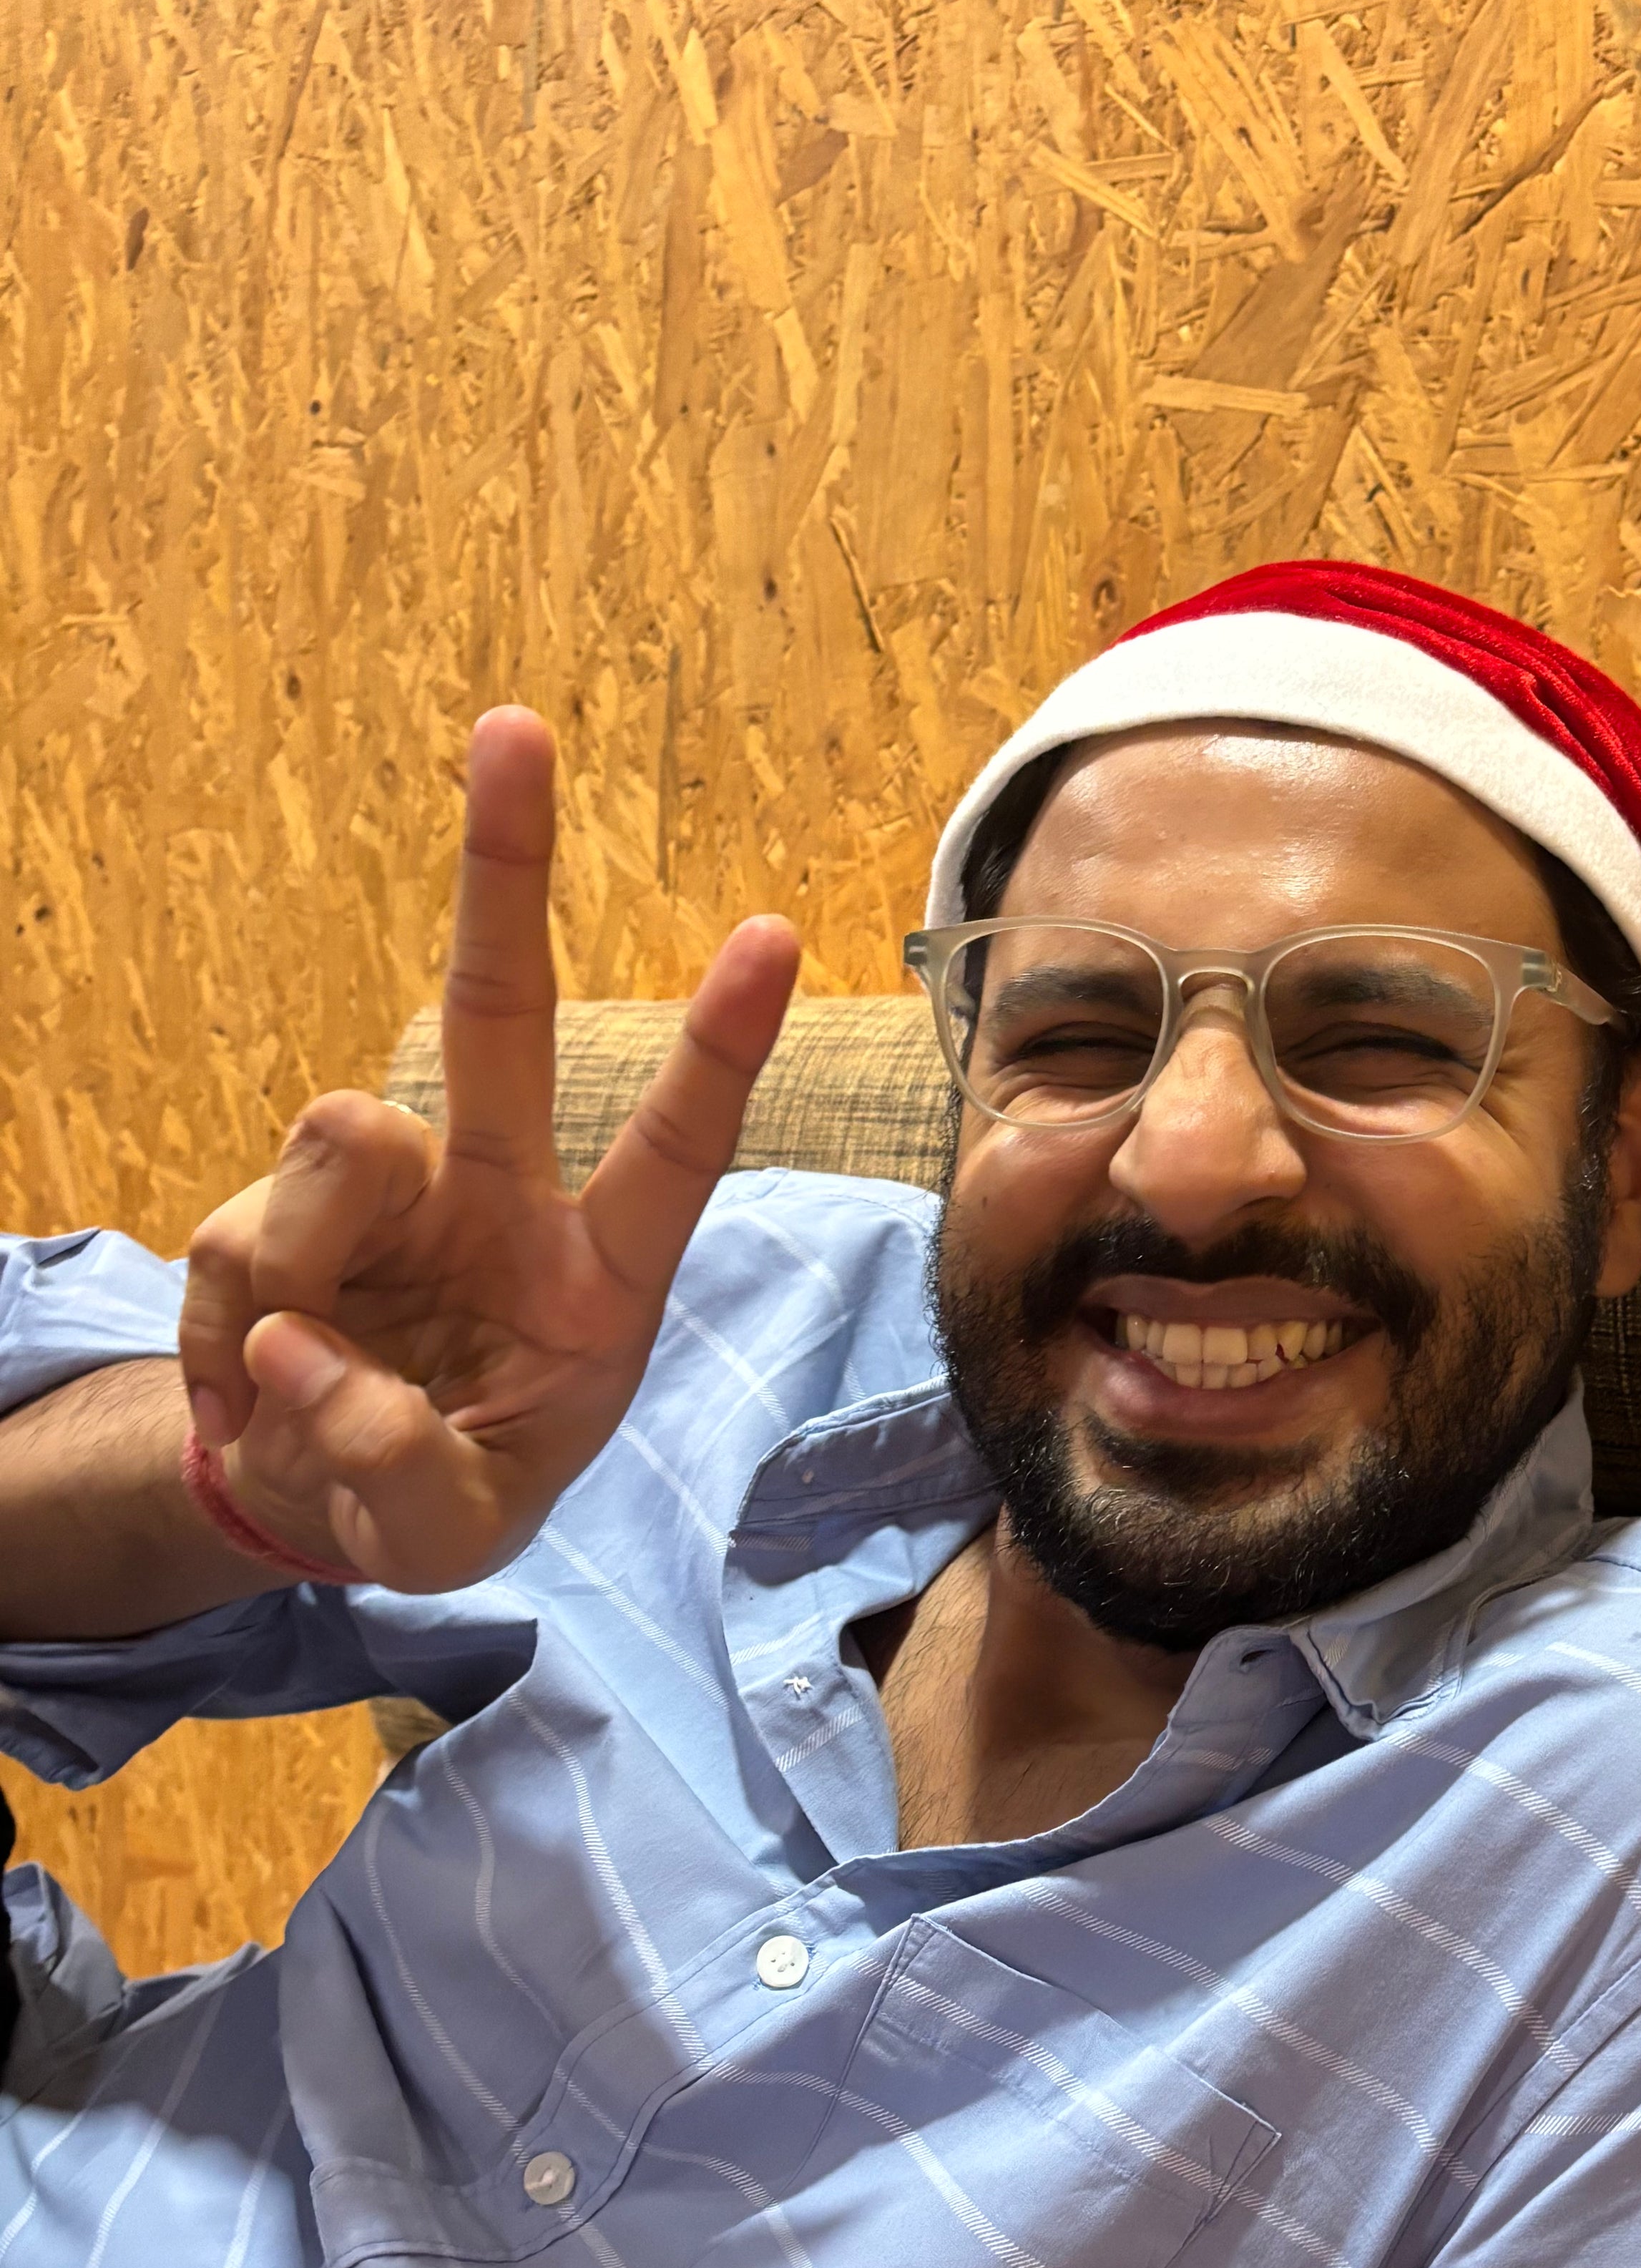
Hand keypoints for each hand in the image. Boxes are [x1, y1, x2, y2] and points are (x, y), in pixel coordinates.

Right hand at [178, 708, 800, 1591]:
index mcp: (596, 1275)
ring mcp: (381, 1194)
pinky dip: (238, 1341)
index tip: (776, 933)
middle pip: (501, 1013)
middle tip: (513, 728)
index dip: (721, 1049)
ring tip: (314, 1387)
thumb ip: (400, 1472)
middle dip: (504, 868)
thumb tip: (314, 1351)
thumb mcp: (446, 1539)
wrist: (316, 1505)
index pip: (675, 1150)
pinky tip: (263, 1390)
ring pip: (337, 1146)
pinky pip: (241, 1248)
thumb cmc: (434, 1499)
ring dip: (310, 1271)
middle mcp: (495, 1198)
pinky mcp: (277, 1213)